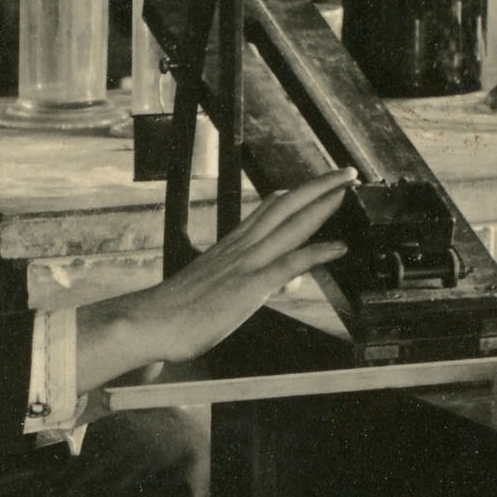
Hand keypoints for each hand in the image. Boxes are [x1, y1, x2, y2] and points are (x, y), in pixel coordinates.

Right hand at [131, 172, 361, 356]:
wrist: (149, 323)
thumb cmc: (178, 313)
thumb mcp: (221, 291)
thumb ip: (253, 282)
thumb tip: (280, 283)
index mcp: (232, 246)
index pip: (270, 209)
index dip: (297, 194)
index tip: (318, 184)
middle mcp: (241, 247)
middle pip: (286, 206)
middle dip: (318, 187)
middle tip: (346, 173)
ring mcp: (246, 264)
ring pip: (290, 224)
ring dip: (322, 205)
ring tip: (347, 190)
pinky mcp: (249, 286)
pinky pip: (289, 264)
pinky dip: (317, 252)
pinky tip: (339, 247)